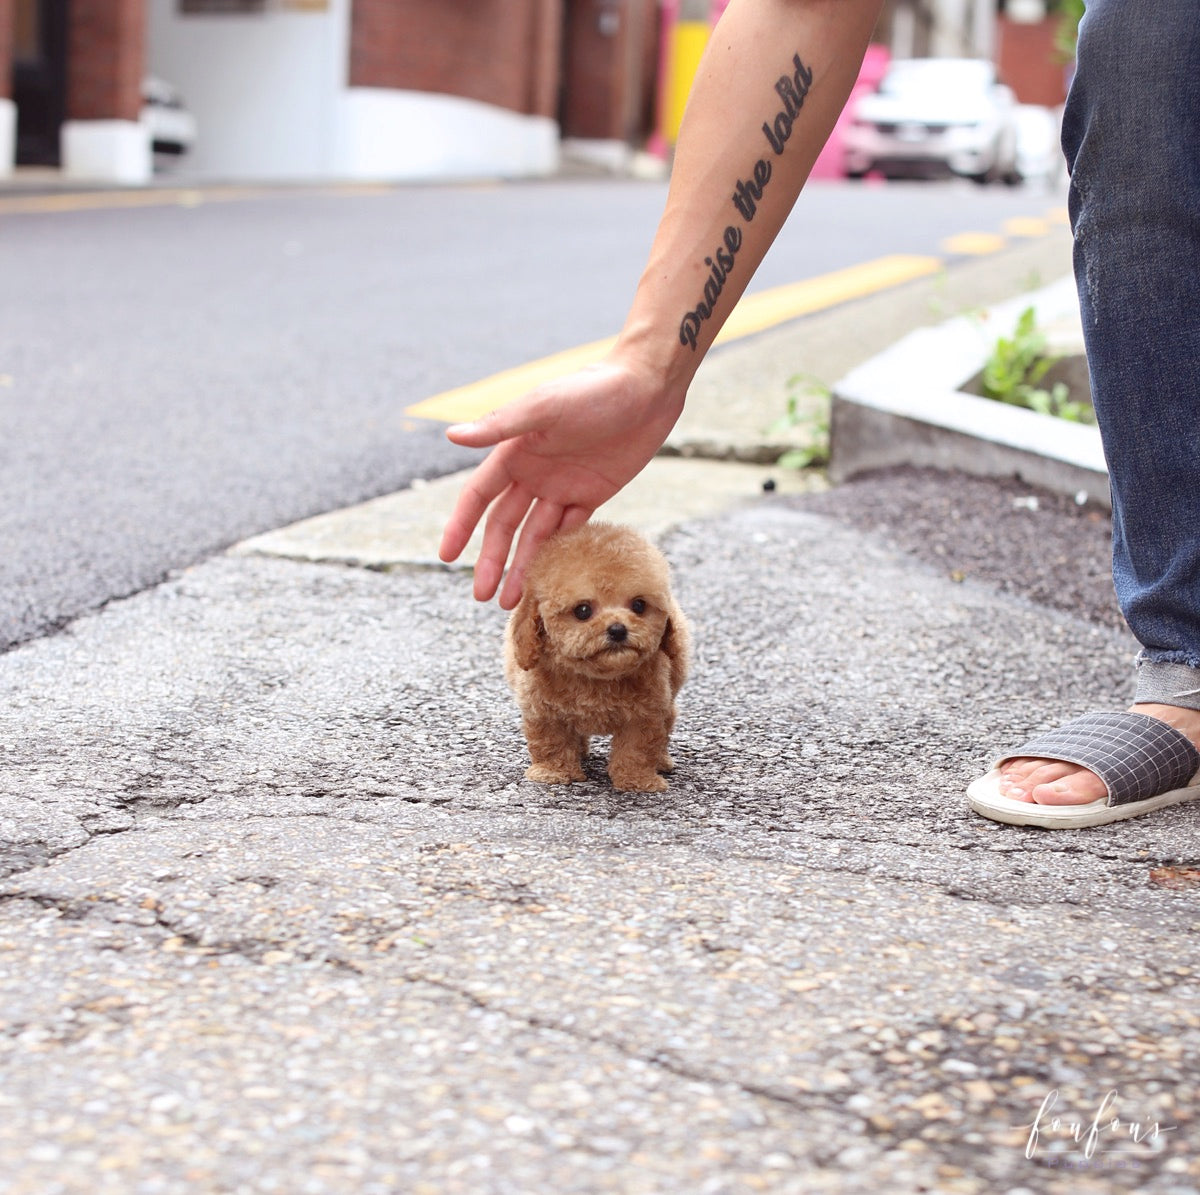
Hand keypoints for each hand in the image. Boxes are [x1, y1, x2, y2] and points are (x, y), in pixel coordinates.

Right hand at [438, 355, 683, 607]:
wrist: (648, 387)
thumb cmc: (594, 388)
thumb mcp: (546, 406)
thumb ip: (501, 425)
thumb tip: (452, 436)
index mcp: (515, 451)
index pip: (478, 497)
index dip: (460, 526)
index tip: (446, 557)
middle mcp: (533, 471)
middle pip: (504, 525)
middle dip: (491, 560)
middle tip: (481, 596)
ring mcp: (562, 485)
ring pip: (535, 535)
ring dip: (522, 566)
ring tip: (509, 602)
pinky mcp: (593, 493)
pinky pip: (569, 529)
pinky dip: (557, 553)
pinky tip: (549, 579)